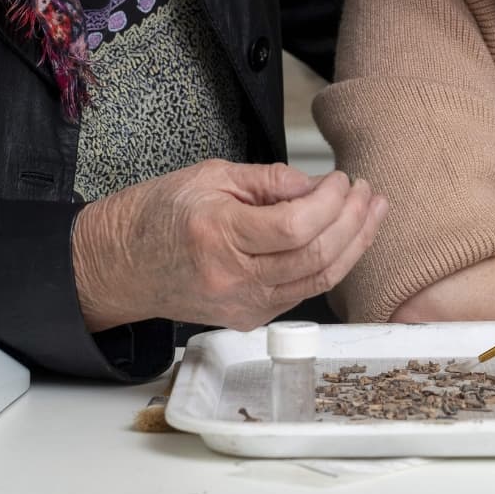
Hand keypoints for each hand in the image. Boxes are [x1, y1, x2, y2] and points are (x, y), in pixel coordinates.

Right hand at [72, 161, 387, 331]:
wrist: (121, 265)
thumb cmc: (159, 214)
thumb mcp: (211, 175)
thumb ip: (270, 180)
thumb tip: (317, 185)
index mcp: (218, 235)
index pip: (294, 227)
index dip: (330, 202)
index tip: (342, 179)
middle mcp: (232, 278)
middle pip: (314, 257)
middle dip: (353, 221)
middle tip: (367, 191)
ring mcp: (242, 305)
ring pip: (317, 280)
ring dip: (354, 245)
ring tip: (373, 211)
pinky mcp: (249, 318)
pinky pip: (303, 291)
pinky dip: (333, 263)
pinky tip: (348, 237)